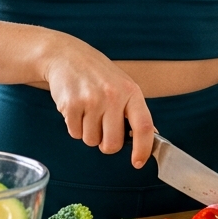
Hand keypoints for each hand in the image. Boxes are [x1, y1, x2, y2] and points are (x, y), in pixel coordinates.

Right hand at [42, 34, 154, 168]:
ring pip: (91, 141)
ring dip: (88, 133)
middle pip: (112, 144)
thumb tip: (150, 137)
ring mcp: (91, 100)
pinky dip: (74, 127)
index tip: (138, 162)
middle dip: (106, 144)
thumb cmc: (98, 73)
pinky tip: (76, 108)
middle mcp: (113, 96)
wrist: (67, 56)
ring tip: (88, 111)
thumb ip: (134, 111)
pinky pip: (75, 134)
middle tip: (102, 127)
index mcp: (131, 91)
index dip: (143, 149)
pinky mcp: (71, 105)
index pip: (143, 127)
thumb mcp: (123, 85)